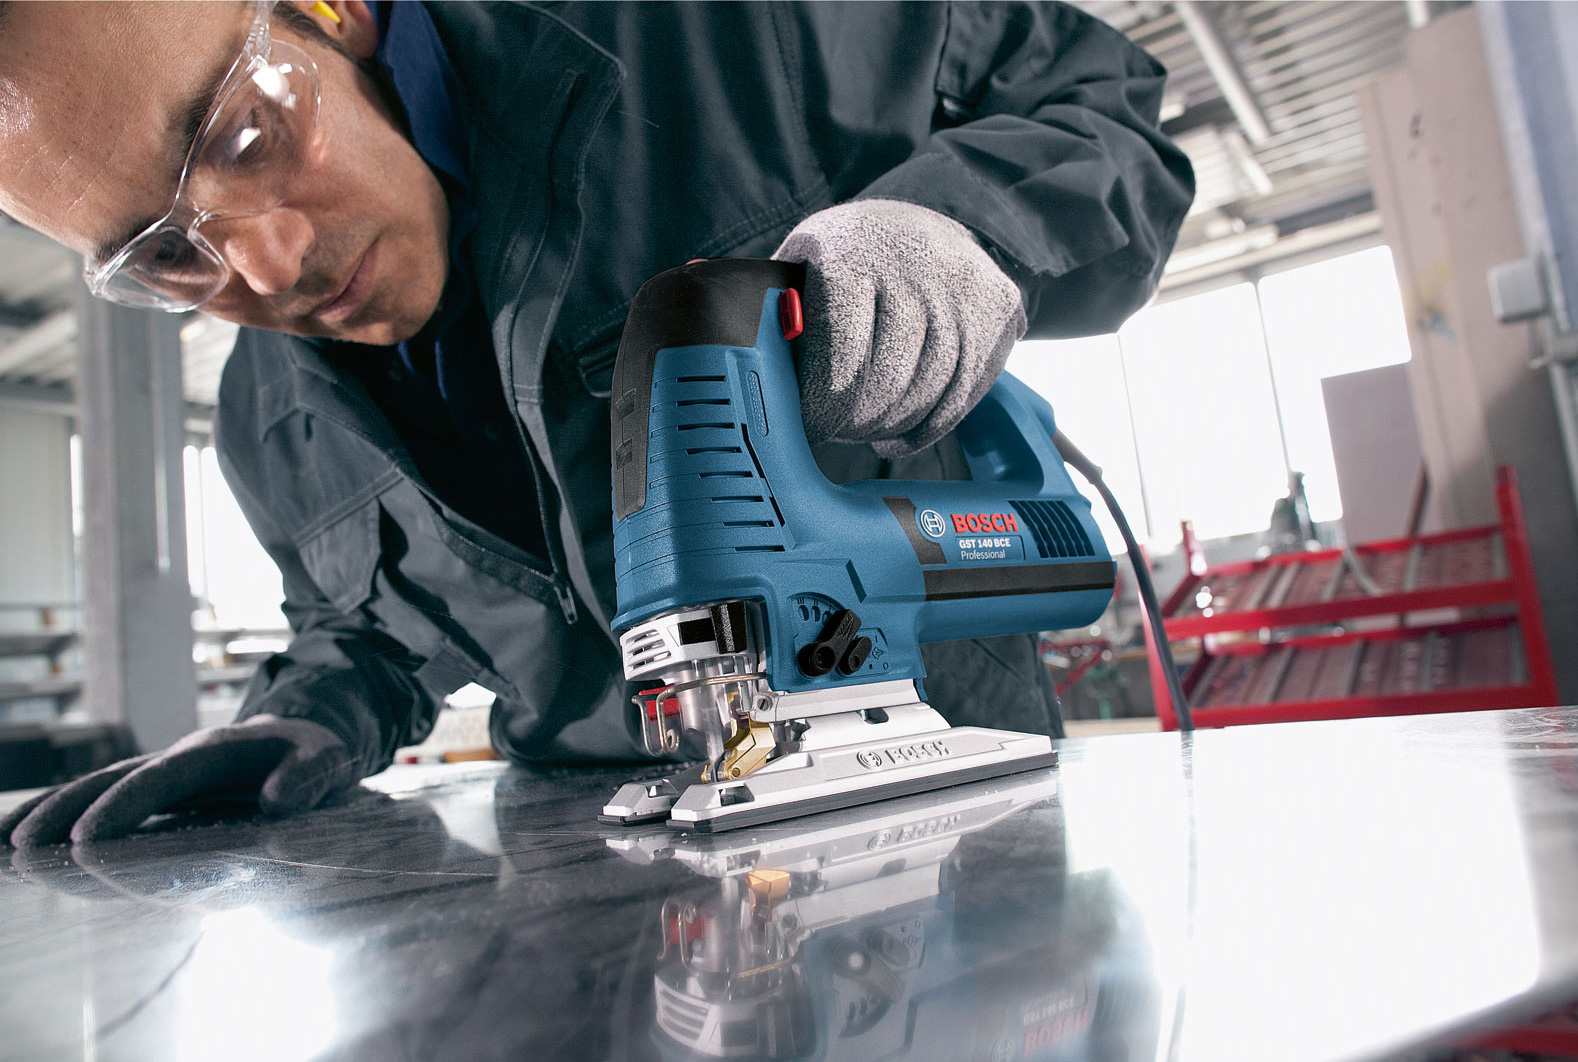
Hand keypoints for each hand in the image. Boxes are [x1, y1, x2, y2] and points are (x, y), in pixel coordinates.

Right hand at [1, 715, 355, 846]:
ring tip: (4, 848)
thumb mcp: (330, 759)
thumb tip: (276, 802)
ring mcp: (159, 778)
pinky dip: (61, 819)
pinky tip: (21, 845)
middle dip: (67, 814)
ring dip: (49, 817)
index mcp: (214, 752)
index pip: (161, 779)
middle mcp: (176, 762)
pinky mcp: (152, 797)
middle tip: (22, 849)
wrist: (303, 742)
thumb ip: (310, 776)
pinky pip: (101, 804)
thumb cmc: (314, 756)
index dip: (124, 806)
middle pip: (110, 784)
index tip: (89, 839)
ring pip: (95, 792)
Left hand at [773, 199, 1026, 456]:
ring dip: (894, 425)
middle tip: (837, 434)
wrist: (919, 221)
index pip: (842, 350)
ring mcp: (962, 283)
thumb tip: (733, 341)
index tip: (808, 427)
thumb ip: (771, 310)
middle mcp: (912, 260)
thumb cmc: (843, 259)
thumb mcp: (799, 266)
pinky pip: (966, 390)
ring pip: (930, 388)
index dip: (823, 404)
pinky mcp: (999, 306)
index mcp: (850, 250)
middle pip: (889, 377)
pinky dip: (932, 426)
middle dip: (857, 422)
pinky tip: (902, 435)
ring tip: (867, 434)